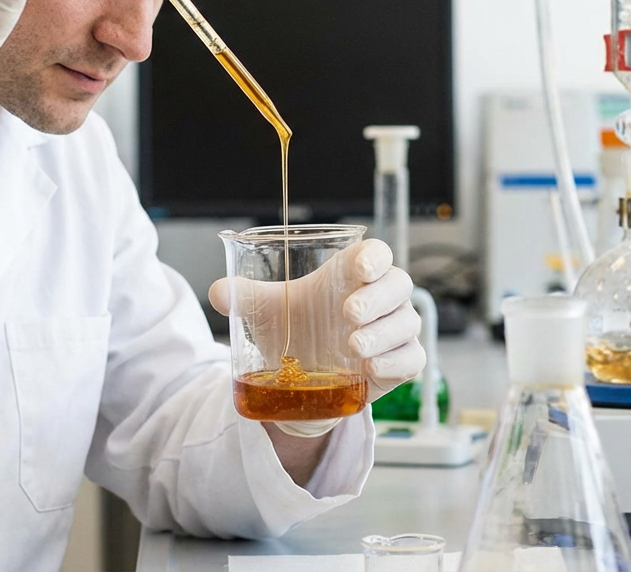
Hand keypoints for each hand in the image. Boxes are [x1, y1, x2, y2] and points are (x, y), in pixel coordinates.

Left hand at [209, 239, 425, 436]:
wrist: (304, 376)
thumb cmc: (296, 327)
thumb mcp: (269, 310)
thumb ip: (244, 296)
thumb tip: (217, 292)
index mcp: (354, 274)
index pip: (378, 253)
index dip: (375, 257)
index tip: (360, 268)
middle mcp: (381, 299)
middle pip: (399, 285)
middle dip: (378, 298)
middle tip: (348, 314)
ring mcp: (395, 330)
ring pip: (407, 323)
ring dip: (383, 334)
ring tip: (354, 347)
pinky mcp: (401, 362)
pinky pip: (412, 358)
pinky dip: (394, 362)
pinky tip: (372, 368)